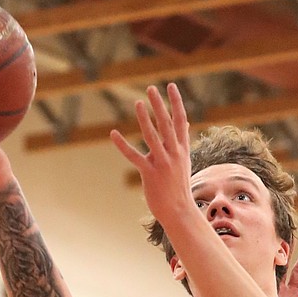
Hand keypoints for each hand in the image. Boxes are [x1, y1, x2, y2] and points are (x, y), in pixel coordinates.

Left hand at [110, 83, 194, 231]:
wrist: (179, 210)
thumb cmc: (178, 186)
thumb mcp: (183, 161)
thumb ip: (181, 141)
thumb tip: (184, 124)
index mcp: (182, 149)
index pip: (180, 120)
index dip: (176, 102)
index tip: (171, 86)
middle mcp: (174, 153)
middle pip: (166, 124)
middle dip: (160, 105)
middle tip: (151, 88)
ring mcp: (162, 163)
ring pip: (152, 136)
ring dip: (145, 118)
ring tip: (138, 102)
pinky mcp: (150, 173)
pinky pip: (134, 156)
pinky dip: (123, 145)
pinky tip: (114, 133)